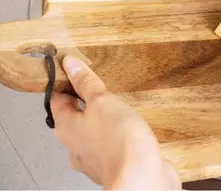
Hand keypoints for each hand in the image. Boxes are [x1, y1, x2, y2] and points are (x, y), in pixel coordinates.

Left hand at [51, 56, 180, 188]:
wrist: (141, 175)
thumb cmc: (119, 140)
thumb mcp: (103, 101)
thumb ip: (87, 83)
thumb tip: (71, 66)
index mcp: (66, 128)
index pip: (57, 100)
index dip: (65, 83)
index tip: (75, 71)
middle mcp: (75, 147)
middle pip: (74, 119)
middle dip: (87, 104)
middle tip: (101, 90)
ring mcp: (93, 160)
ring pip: (93, 135)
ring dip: (104, 122)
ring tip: (119, 109)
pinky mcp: (113, 167)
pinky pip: (111, 148)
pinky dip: (118, 138)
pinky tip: (131, 131)